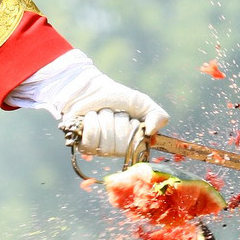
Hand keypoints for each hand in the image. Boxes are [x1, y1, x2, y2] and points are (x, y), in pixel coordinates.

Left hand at [53, 59, 168, 157]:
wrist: (91, 88)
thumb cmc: (117, 97)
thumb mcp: (142, 103)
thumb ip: (157, 115)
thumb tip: (151, 131)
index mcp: (131, 144)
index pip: (136, 147)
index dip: (133, 130)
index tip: (130, 119)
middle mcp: (115, 150)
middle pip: (121, 146)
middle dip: (118, 122)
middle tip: (114, 113)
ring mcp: (98, 150)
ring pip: (106, 143)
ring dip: (104, 121)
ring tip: (101, 113)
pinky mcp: (83, 145)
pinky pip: (91, 140)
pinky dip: (91, 123)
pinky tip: (90, 117)